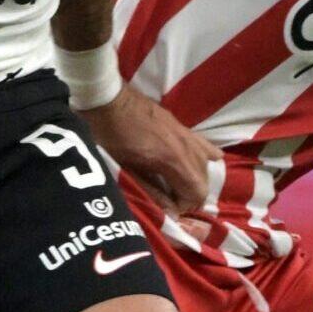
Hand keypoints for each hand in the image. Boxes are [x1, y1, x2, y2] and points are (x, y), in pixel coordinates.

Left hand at [79, 85, 221, 213]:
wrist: (106, 99)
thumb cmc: (110, 137)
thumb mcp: (126, 170)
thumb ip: (152, 192)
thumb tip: (171, 212)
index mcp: (173, 160)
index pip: (197, 192)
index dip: (184, 206)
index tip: (168, 208)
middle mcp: (187, 147)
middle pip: (204, 180)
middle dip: (191, 195)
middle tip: (171, 199)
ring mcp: (187, 134)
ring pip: (205, 164)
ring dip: (195, 178)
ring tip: (178, 184)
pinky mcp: (182, 126)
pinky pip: (203, 145)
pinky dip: (203, 158)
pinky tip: (192, 163)